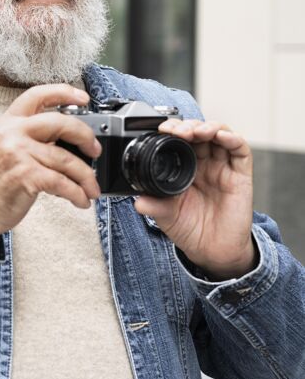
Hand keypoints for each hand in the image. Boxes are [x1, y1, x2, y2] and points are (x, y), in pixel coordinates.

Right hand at [0, 84, 100, 240]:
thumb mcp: (8, 147)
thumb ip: (33, 137)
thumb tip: (71, 139)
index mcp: (9, 122)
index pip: (38, 95)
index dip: (64, 92)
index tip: (84, 98)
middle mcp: (13, 132)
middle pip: (61, 123)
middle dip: (86, 137)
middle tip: (95, 151)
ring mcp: (19, 153)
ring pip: (66, 159)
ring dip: (86, 177)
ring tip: (91, 189)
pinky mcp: (26, 175)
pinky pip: (62, 182)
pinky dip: (77, 193)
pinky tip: (81, 200)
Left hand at [134, 119, 255, 279]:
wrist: (213, 252)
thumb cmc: (191, 230)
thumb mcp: (167, 216)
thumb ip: (154, 206)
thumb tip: (137, 201)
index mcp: (186, 168)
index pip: (180, 140)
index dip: (173, 130)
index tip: (162, 129)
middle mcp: (205, 163)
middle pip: (199, 132)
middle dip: (188, 125)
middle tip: (177, 131)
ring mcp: (223, 167)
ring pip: (220, 134)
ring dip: (208, 127)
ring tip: (196, 131)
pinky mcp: (241, 175)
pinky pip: (241, 150)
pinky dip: (232, 138)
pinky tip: (221, 136)